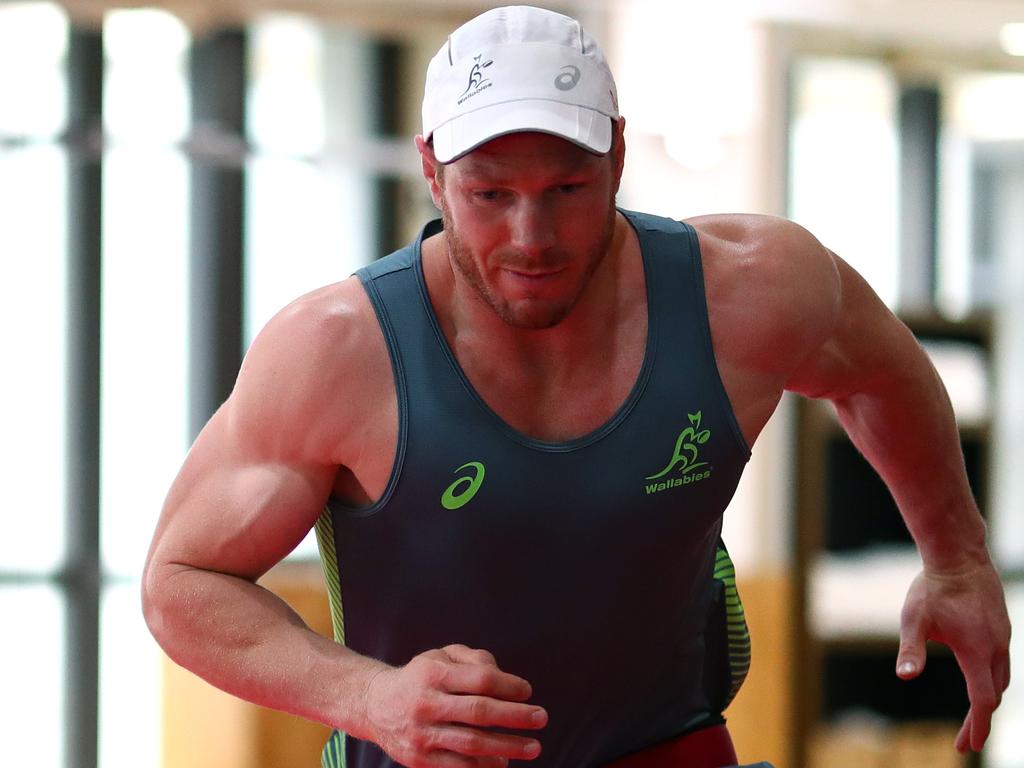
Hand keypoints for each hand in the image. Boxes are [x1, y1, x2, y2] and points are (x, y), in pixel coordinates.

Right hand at [363, 644, 547, 766]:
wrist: (375, 705)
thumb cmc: (419, 677)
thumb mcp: (441, 656)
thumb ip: (473, 659)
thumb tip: (503, 676)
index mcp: (433, 674)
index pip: (480, 680)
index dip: (508, 686)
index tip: (527, 691)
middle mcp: (426, 703)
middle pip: (480, 712)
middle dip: (515, 716)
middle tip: (541, 718)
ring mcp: (422, 734)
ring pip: (472, 743)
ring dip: (507, 747)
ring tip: (533, 747)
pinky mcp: (420, 759)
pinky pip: (458, 766)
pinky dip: (484, 766)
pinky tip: (503, 762)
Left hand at [896, 558, 1010, 752]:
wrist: (958, 556)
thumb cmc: (932, 588)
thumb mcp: (914, 619)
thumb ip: (911, 649)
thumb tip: (905, 676)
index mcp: (977, 651)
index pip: (982, 700)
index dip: (976, 725)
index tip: (967, 745)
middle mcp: (996, 647)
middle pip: (994, 695)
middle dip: (979, 721)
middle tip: (964, 741)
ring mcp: (1003, 636)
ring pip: (1002, 679)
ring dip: (988, 701)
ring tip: (973, 717)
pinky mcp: (1002, 626)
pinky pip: (1002, 662)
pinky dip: (993, 680)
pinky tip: (979, 680)